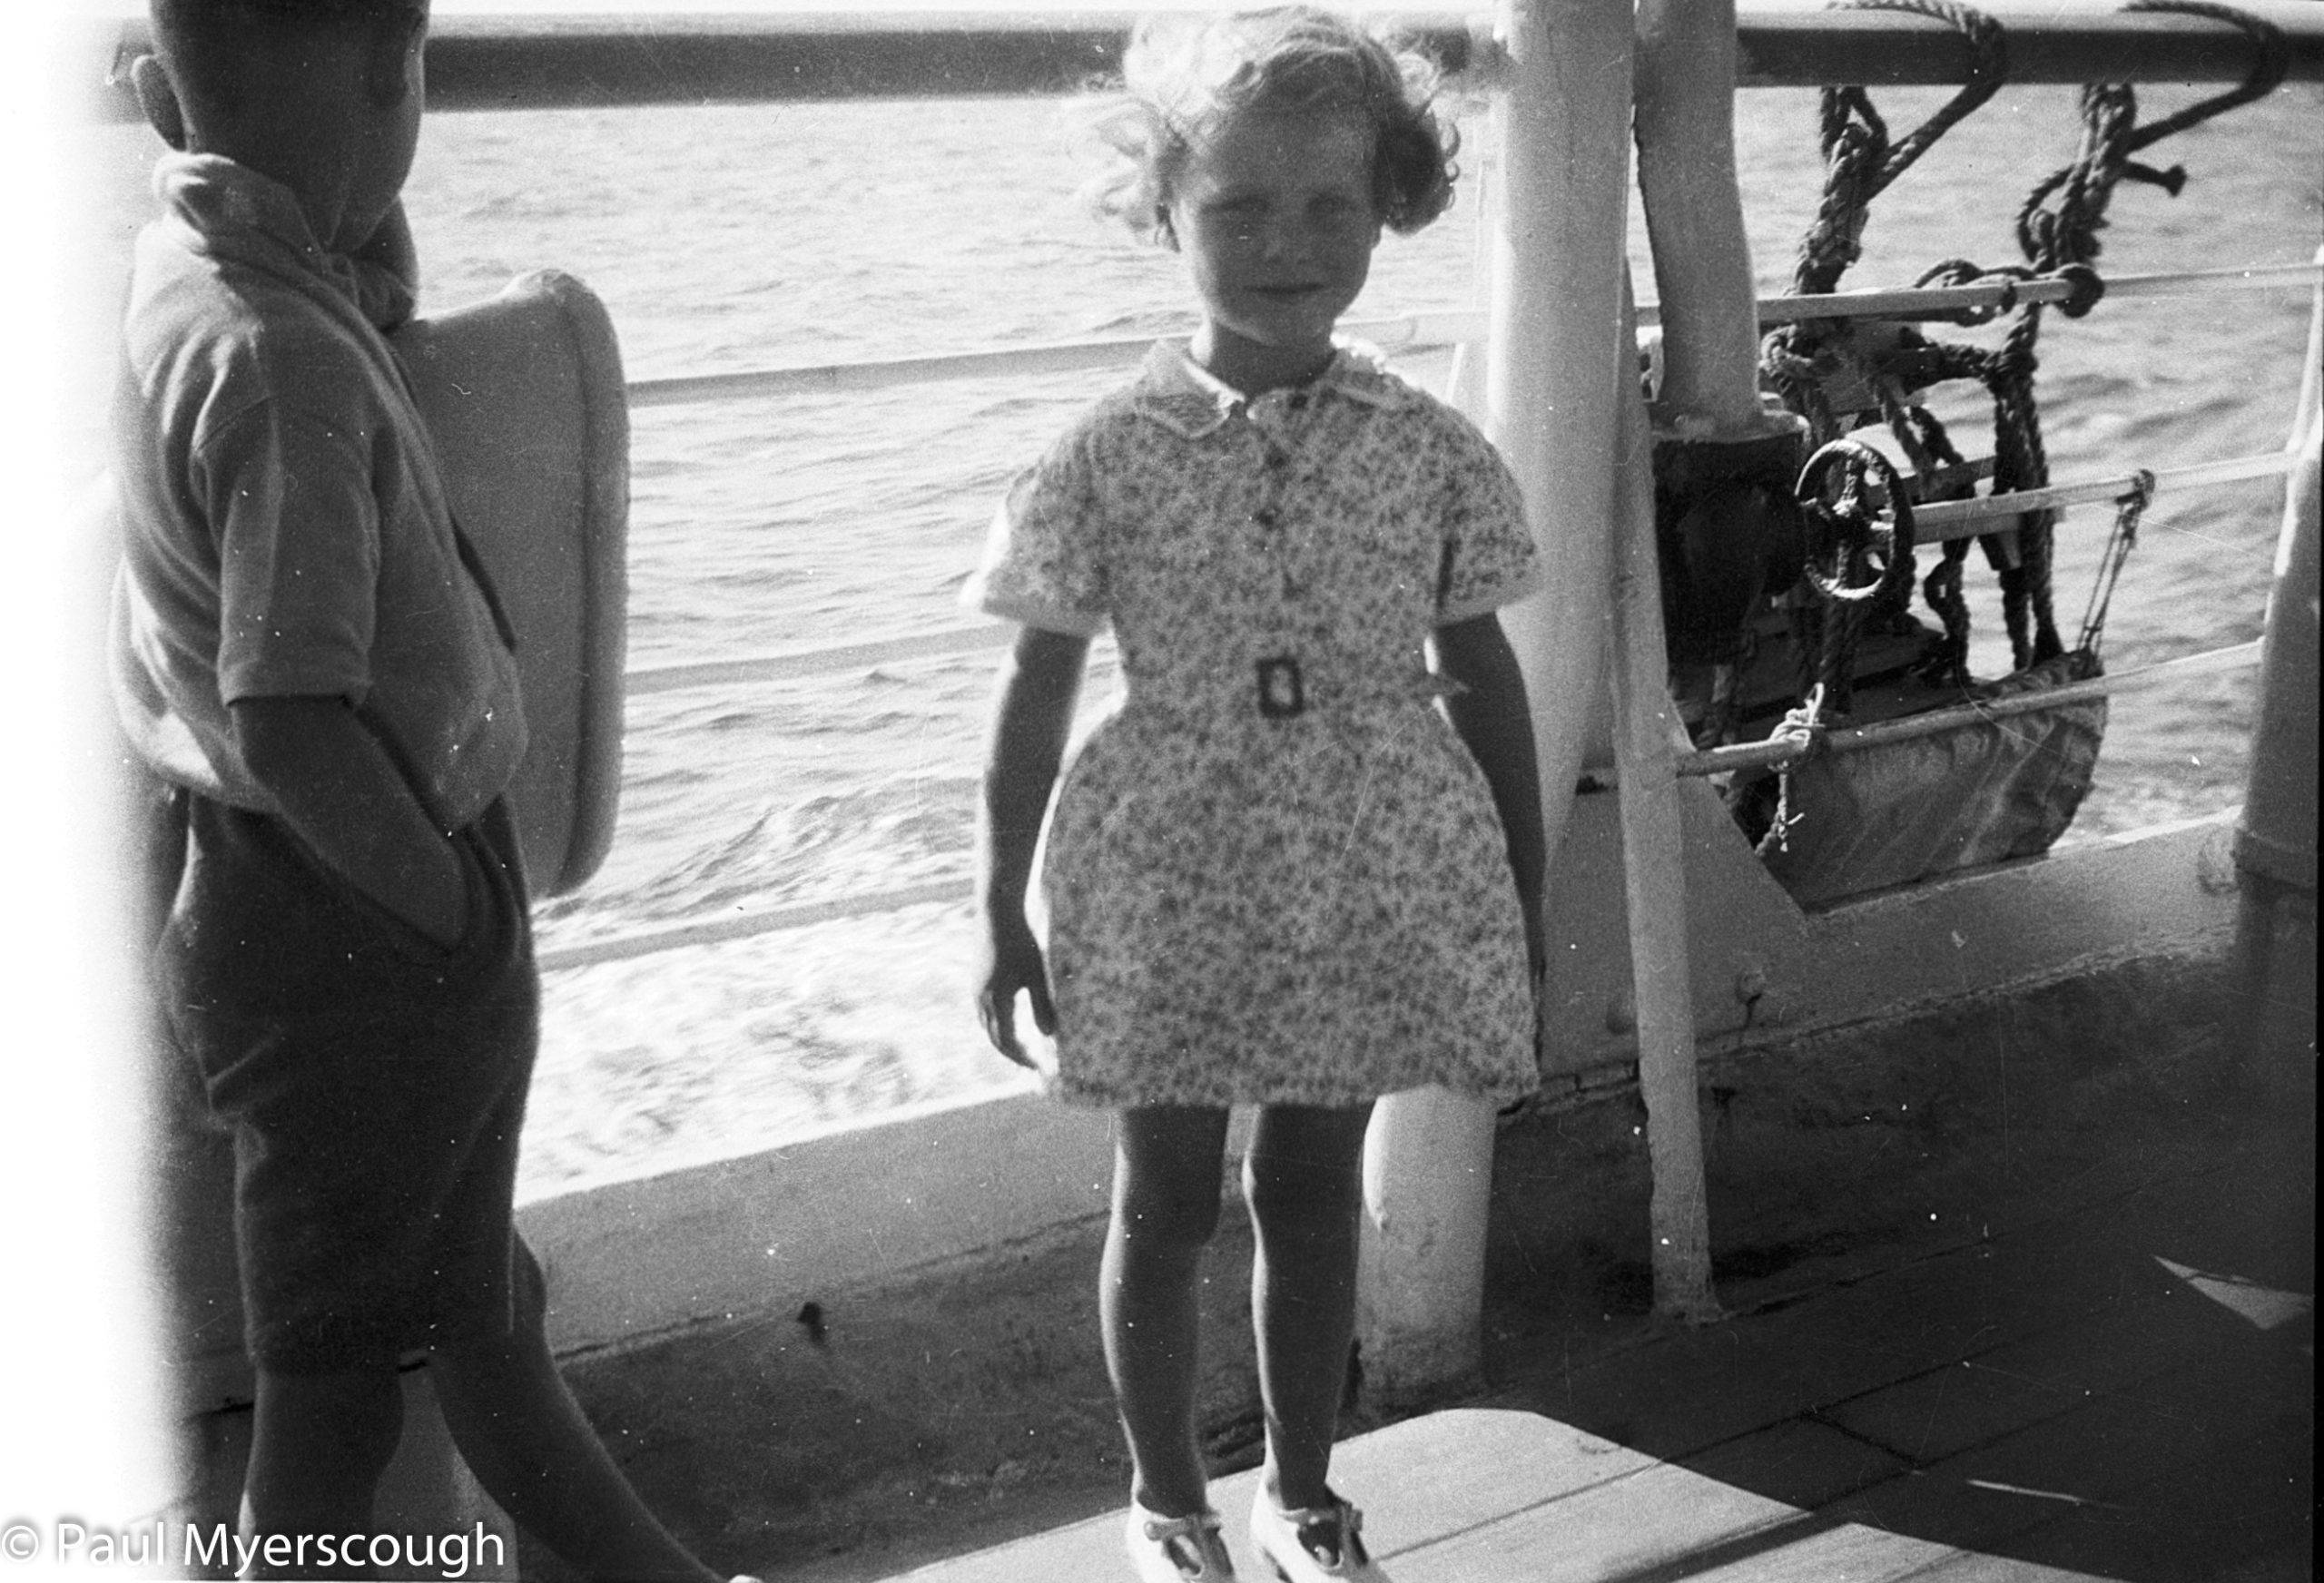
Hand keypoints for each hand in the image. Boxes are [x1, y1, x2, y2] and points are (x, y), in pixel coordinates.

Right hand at [975, 909, 1056, 1068]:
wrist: (998, 909)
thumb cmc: (1021, 941)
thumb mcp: (1037, 974)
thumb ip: (1043, 1006)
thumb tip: (1050, 1036)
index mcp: (996, 1003)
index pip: (1009, 1043)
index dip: (1025, 1058)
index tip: (1041, 1068)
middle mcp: (982, 1000)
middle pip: (996, 1038)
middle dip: (1014, 1054)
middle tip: (1032, 1063)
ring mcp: (977, 988)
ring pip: (988, 1025)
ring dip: (1004, 1039)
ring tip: (1022, 1045)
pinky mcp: (978, 976)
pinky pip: (986, 1010)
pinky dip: (999, 1022)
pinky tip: (1010, 1017)